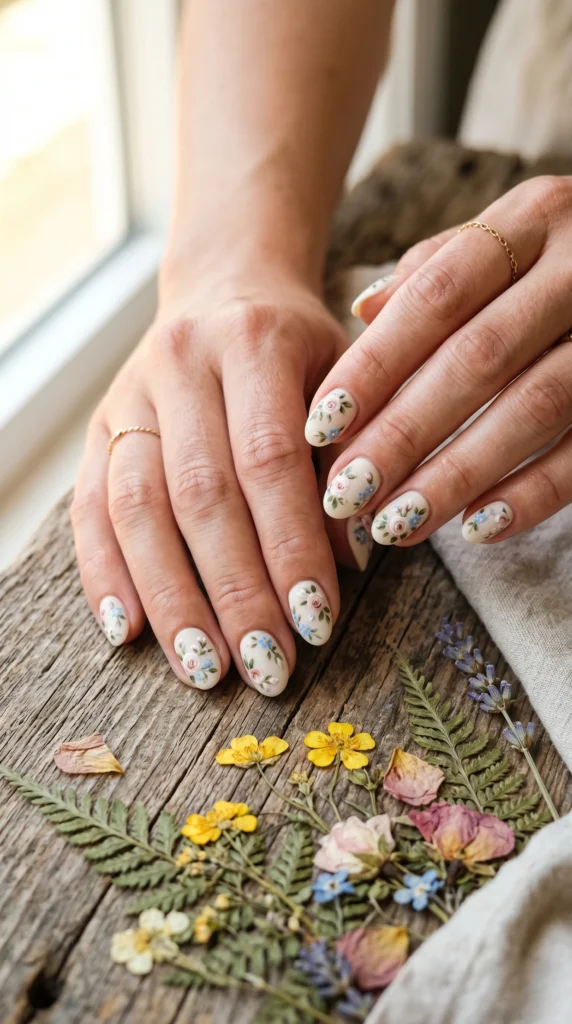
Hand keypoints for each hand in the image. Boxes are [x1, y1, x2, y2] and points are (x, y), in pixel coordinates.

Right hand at [71, 256, 354, 695]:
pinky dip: (106, 575)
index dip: (291, 547)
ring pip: (138, 509)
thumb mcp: (341, 381)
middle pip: (200, 495)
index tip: (316, 622)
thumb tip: (339, 567)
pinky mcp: (98, 428)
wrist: (224, 286)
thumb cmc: (298, 346)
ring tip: (205, 669)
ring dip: (171, 598)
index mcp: (253, 342)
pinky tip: (128, 632)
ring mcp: (128, 397)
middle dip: (235, 591)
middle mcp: (180, 364)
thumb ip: (343, 462)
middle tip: (267, 667)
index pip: (269, 461)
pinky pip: (90, 508)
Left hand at [307, 175, 571, 546]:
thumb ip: (436, 270)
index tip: (321, 426)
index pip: (437, 293)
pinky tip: (477, 528)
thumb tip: (362, 310)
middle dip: (403, 432)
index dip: (375, 363)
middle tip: (346, 493)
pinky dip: (534, 493)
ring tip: (397, 522)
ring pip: (534, 406)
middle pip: (479, 356)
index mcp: (535, 218)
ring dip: (457, 473)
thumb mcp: (506, 238)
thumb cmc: (559, 257)